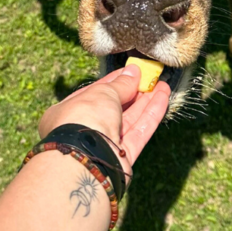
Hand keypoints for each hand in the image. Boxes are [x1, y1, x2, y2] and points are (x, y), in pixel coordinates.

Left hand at [38, 66, 169, 176]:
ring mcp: (103, 145)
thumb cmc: (85, 118)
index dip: (115, 81)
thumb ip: (120, 84)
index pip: (95, 92)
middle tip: (151, 77)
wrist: (87, 159)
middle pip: (114, 107)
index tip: (133, 71)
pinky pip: (138, 133)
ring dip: (146, 102)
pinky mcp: (122, 159)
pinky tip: (163, 98)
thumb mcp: (102, 92)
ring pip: (129, 120)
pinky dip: (150, 115)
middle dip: (133, 92)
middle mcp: (84, 129)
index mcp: (68, 112)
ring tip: (162, 85)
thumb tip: (133, 72)